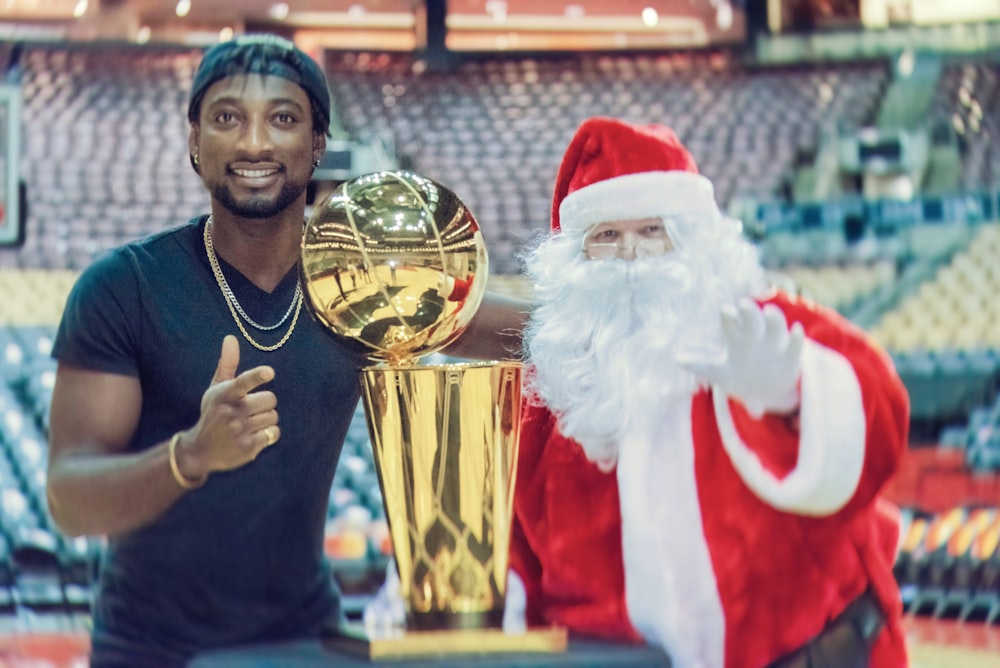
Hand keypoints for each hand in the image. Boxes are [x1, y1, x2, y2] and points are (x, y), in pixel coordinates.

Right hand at [175, 335, 279, 478]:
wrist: (199, 450)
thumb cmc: (213, 413)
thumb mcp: (216, 389)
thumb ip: (227, 364)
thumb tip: (231, 337)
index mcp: (225, 394)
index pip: (243, 382)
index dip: (257, 376)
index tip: (269, 372)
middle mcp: (231, 412)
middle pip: (270, 400)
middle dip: (265, 404)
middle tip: (251, 410)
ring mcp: (239, 431)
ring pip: (273, 417)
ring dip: (266, 419)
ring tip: (249, 424)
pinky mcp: (247, 448)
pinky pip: (274, 433)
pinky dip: (269, 434)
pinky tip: (254, 436)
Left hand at [676, 298, 803, 418]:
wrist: (767, 391)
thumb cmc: (739, 377)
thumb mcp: (719, 373)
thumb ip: (701, 365)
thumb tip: (676, 359)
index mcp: (737, 339)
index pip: (731, 322)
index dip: (729, 316)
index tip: (725, 311)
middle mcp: (756, 336)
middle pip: (753, 318)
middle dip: (749, 311)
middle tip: (743, 305)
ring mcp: (774, 344)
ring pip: (776, 324)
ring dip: (774, 318)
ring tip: (769, 313)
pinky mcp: (790, 356)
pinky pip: (795, 344)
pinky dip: (796, 337)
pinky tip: (796, 331)